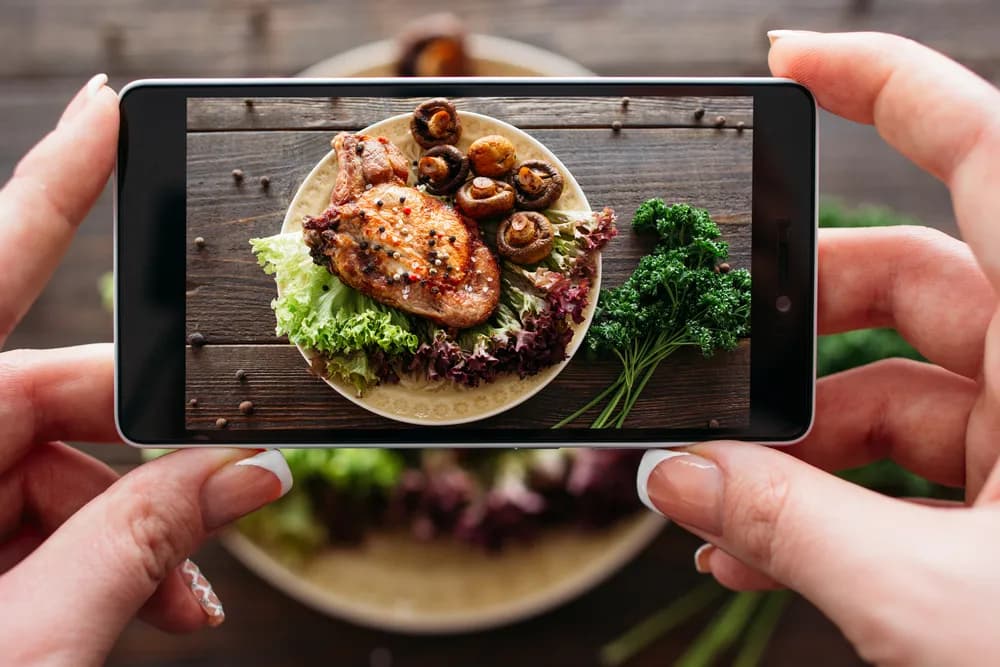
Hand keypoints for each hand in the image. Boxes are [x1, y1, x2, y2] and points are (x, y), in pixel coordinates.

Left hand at [0, 75, 292, 665]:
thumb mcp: (24, 641)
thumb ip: (138, 549)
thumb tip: (247, 478)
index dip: (54, 183)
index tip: (110, 115)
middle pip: (46, 396)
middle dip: (149, 454)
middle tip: (230, 498)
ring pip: (48, 469)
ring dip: (132, 531)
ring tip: (182, 603)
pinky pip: (26, 520)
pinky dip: (94, 561)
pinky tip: (148, 608)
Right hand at [636, 32, 999, 665]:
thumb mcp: (934, 600)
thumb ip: (788, 528)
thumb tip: (677, 481)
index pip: (987, 153)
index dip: (886, 83)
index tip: (787, 61)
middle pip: (903, 285)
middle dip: (785, 332)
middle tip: (704, 379)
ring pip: (893, 391)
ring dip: (792, 446)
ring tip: (714, 505)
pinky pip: (908, 466)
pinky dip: (830, 497)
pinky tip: (761, 545)